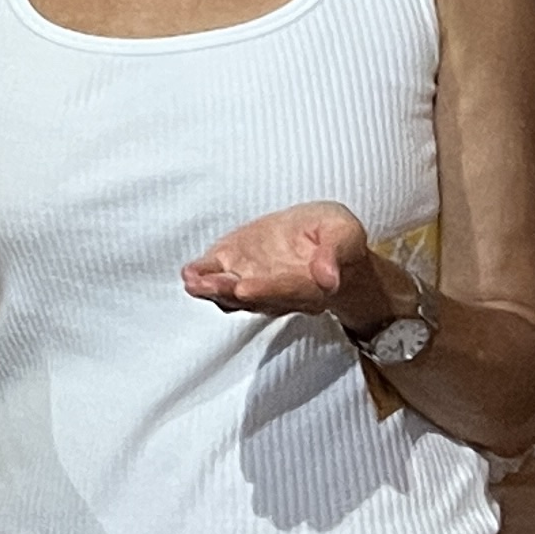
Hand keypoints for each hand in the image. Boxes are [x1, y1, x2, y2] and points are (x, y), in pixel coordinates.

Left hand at [180, 201, 386, 322]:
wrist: (323, 241)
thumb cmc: (337, 239)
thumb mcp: (345, 234)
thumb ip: (334, 253)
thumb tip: (328, 278)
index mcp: (310, 287)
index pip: (288, 292)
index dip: (267, 291)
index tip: (246, 288)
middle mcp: (279, 292)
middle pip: (253, 298)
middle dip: (229, 293)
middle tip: (208, 286)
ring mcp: (255, 281)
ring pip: (231, 293)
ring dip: (211, 289)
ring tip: (193, 281)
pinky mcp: (236, 266)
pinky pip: (217, 275)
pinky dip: (202, 276)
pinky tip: (189, 273)